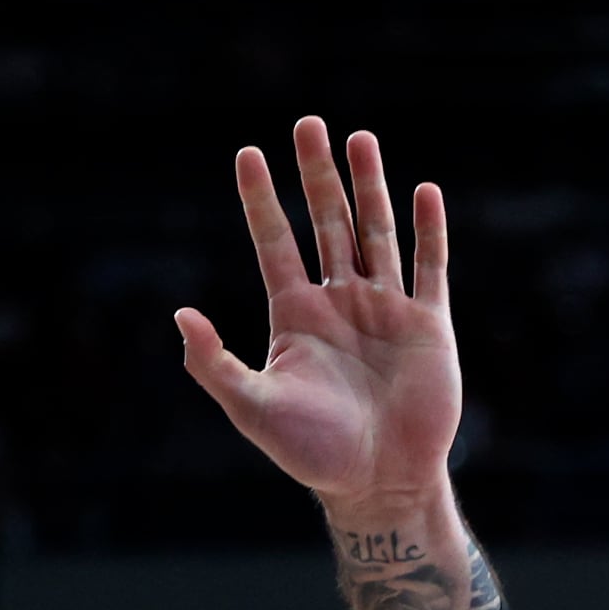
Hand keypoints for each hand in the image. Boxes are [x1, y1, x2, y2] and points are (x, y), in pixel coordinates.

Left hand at [177, 118, 459, 507]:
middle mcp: (339, 302)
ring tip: (360, 138)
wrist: (378, 485)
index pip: (273, 241)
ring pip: (375, 232)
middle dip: (317, 175)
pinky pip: (429, 268)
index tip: (248, 154)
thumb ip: (214, 362)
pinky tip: (423, 191)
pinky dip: (427, 230)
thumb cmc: (311, 453)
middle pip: (326, 222)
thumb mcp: (252, 407)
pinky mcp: (428, 326)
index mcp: (295, 315)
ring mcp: (385, 310)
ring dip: (368, 187)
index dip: (261, 199)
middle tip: (309, 124)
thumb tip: (179, 316)